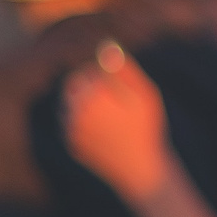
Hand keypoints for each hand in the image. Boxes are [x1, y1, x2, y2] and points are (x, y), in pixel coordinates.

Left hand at [64, 42, 171, 200]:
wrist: (140, 169)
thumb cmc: (147, 128)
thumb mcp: (144, 94)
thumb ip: (124, 69)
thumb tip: (107, 47)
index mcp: (94, 94)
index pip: (87, 71)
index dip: (100, 74)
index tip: (114, 84)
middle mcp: (78, 110)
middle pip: (73, 85)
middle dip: (87, 87)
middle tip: (107, 97)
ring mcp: (72, 129)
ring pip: (69, 105)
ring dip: (82, 105)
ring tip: (108, 117)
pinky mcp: (71, 144)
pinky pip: (71, 125)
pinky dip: (82, 125)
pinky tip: (103, 133)